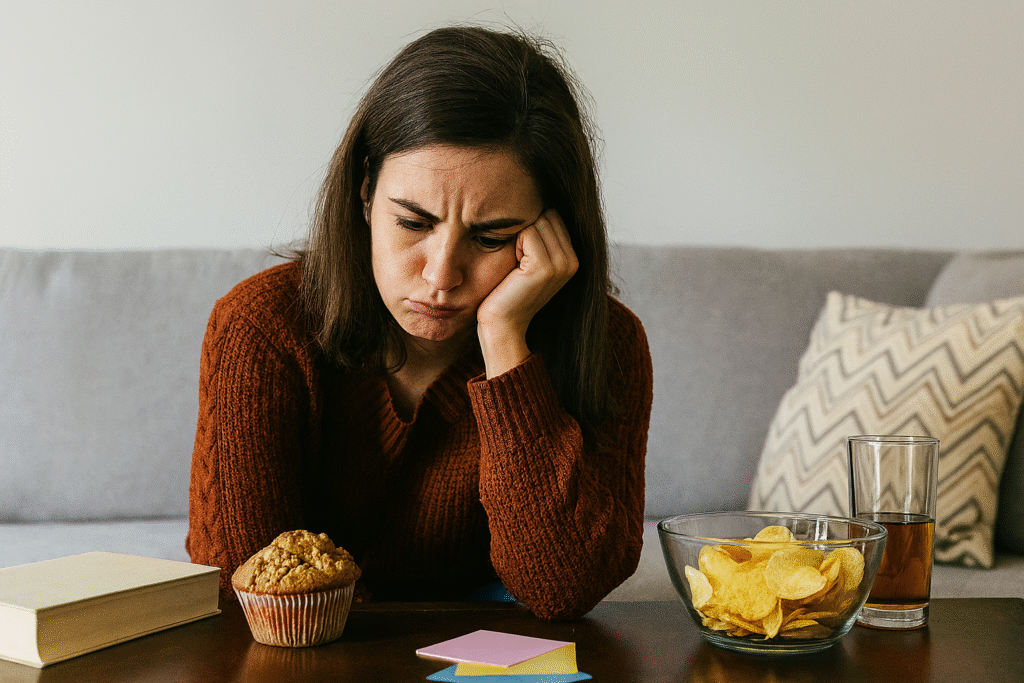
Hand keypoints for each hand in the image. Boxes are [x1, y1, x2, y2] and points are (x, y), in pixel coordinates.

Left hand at [476, 209, 577, 377]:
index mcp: (573, 258)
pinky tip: (510, 264)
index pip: (553, 215)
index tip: (517, 248)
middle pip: (547, 214)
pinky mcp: (545, 267)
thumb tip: (535, 203)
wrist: (502, 326)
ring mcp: (562, 264)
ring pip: (537, 220)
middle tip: (512, 255)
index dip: (529, 224)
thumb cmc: (507, 293)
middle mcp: (573, 260)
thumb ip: (539, 237)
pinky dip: (512, 241)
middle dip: (524, 225)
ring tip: (512, 261)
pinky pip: (526, 232)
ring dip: (516, 233)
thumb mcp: (527, 262)